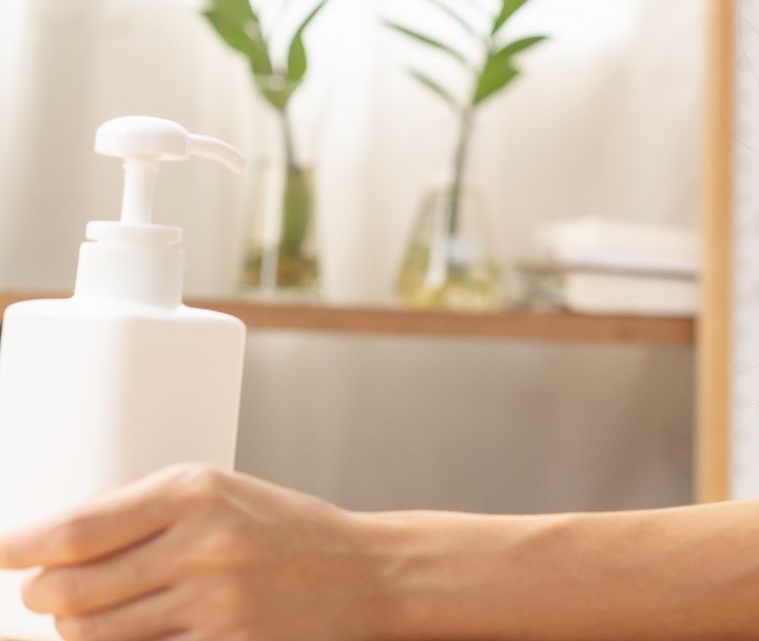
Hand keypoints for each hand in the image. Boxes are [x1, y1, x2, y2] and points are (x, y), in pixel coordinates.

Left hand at [0, 461, 388, 639]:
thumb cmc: (284, 529)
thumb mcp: (222, 494)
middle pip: (73, 590)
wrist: (366, 572)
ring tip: (81, 618)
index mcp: (197, 490)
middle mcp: (203, 546)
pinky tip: (128, 637)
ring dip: (73, 631)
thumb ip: (147, 512)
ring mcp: (215, 605)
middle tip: (40, 593)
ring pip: (95, 635)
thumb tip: (54, 542)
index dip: (19, 547)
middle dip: (40, 597)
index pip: (77, 530)